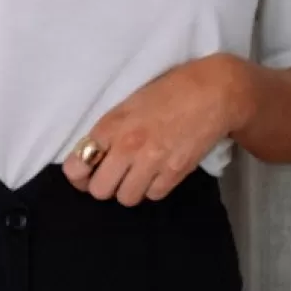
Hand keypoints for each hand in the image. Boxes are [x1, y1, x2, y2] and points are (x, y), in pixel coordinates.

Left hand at [59, 56, 246, 202]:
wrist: (214, 92)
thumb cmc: (170, 91)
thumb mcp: (129, 104)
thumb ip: (109, 130)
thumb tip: (91, 155)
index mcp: (112, 125)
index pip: (76, 166)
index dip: (78, 174)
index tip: (85, 172)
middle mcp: (128, 146)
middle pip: (99, 190)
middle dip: (103, 186)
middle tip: (112, 176)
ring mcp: (152, 162)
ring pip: (125, 198)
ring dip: (128, 189)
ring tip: (136, 174)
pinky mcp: (175, 172)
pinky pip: (153, 196)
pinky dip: (152, 189)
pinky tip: (157, 173)